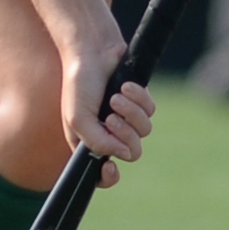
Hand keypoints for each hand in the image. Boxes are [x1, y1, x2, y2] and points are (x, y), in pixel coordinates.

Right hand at [62, 36, 155, 185]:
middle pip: (132, 153)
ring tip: (116, 97)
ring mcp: (126, 119)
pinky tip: (125, 86)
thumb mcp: (78, 118)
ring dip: (130, 113)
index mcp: (90, 143)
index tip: (110, 165)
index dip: (108, 177)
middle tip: (111, 117)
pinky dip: (138, 98)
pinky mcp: (140, 102)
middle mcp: (110, 135)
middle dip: (124, 134)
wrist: (92, 52)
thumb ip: (96, 142)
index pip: (103, 175)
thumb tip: (120, 154)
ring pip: (144, 131)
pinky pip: (150, 111)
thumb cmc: (79, 84)